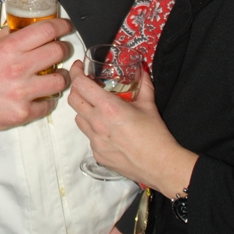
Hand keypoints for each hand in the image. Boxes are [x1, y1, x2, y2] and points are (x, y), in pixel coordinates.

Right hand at [0, 18, 71, 130]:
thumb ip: (10, 36)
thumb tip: (30, 26)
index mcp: (8, 48)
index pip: (46, 30)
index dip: (61, 26)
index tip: (64, 27)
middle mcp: (17, 69)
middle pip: (58, 52)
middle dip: (63, 49)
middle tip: (60, 50)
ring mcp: (22, 93)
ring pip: (60, 80)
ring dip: (60, 76)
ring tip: (52, 76)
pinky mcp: (23, 113)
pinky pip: (49, 104)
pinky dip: (47, 99)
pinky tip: (39, 95)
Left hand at [68, 60, 197, 196]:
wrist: (160, 165)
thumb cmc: (155, 136)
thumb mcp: (149, 104)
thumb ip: (143, 84)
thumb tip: (141, 70)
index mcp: (108, 108)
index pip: (80, 84)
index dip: (76, 72)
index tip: (79, 68)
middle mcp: (97, 123)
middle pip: (73, 100)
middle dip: (77, 89)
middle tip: (87, 86)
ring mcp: (95, 140)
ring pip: (78, 118)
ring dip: (84, 109)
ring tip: (98, 108)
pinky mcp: (97, 153)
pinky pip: (88, 136)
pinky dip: (94, 129)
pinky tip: (109, 130)